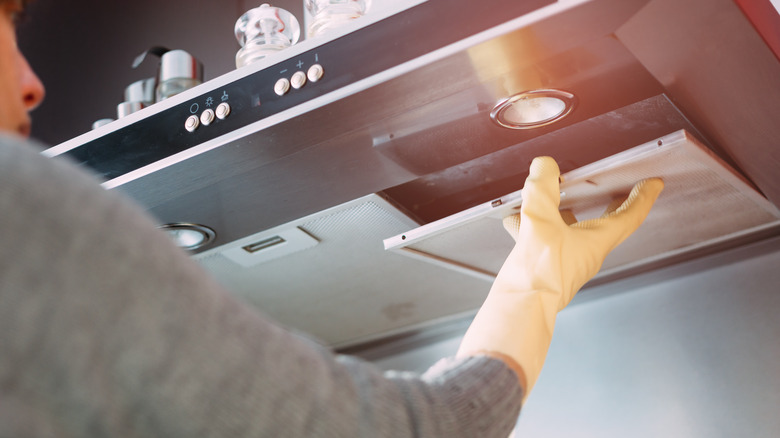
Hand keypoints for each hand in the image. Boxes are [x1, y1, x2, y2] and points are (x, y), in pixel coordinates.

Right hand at [457, 156, 663, 398]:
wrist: (520, 310)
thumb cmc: (539, 274)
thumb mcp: (540, 222)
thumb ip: (542, 190)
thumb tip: (545, 165)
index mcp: (596, 241)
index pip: (629, 216)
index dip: (642, 197)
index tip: (653, 184)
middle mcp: (585, 252)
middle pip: (606, 224)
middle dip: (613, 204)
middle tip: (620, 188)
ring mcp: (565, 261)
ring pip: (571, 229)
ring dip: (565, 210)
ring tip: (551, 193)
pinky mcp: (546, 267)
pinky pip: (545, 239)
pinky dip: (534, 225)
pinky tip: (513, 219)